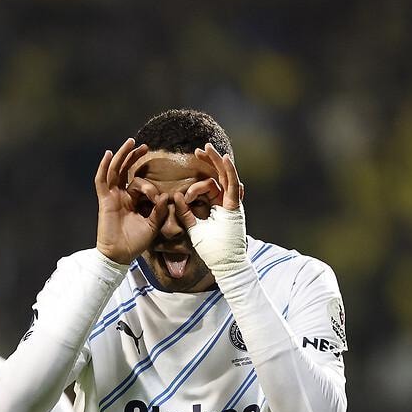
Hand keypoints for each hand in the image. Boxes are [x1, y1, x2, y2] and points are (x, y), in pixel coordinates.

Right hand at [95, 138, 168, 263]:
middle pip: (126, 170)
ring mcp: (112, 196)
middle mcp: (122, 195)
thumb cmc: (135, 243)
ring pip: (115, 171)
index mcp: (133, 201)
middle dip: (134, 157)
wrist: (120, 255)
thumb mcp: (152, 226)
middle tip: (145, 146)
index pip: (140, 183)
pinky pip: (102, 180)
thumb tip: (164, 195)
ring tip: (130, 142)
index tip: (157, 197)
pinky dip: (104, 167)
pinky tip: (109, 154)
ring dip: (122, 156)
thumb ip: (158, 211)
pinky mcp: (104, 200)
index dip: (150, 186)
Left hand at [173, 143, 247, 277]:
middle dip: (210, 162)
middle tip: (199, 150)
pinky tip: (224, 159)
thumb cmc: (211, 250)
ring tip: (208, 148)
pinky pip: (233, 185)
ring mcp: (233, 203)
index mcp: (218, 205)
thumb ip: (185, 213)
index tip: (185, 195)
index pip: (209, 186)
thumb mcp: (194, 227)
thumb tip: (175, 196)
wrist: (225, 263)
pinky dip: (229, 171)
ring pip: (226, 177)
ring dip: (217, 161)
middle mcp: (227, 202)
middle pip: (219, 176)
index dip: (196, 184)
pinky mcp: (236, 206)